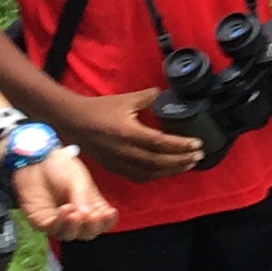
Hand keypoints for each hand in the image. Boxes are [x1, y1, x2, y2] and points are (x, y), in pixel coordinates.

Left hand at [9, 148, 115, 244]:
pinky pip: (53, 228)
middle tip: (92, 215)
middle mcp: (77, 218)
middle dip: (91, 226)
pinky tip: (66, 210)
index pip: (104, 223)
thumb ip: (82, 198)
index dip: (108, 221)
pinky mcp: (43, 222)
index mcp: (91, 207)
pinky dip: (61, 221)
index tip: (109, 212)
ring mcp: (60, 222)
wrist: (38, 161)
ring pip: (70, 235)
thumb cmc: (61, 168)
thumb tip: (87, 214)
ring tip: (76, 213)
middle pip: (88, 233)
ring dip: (75, 226)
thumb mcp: (78, 180)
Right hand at [65, 88, 206, 179]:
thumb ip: (147, 97)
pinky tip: (166, 172)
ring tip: (188, 164)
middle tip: (198, 156)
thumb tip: (163, 93)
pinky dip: (155, 176)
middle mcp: (125, 151)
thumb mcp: (125, 99)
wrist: (73, 121)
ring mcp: (119, 162)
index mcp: (129, 133)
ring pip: (150, 173)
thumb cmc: (99, 109)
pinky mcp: (114, 168)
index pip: (161, 143)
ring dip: (171, 170)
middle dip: (181, 160)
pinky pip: (138, 177)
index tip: (197, 144)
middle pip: (159, 161)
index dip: (181, 145)